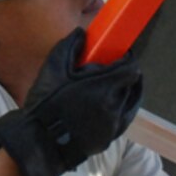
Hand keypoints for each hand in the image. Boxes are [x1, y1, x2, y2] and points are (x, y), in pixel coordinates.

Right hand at [0, 29, 142, 175]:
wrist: (42, 143)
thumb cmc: (48, 104)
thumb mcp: (54, 69)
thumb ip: (70, 46)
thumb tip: (82, 32)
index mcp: (104, 87)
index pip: (131, 69)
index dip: (128, 60)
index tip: (121, 55)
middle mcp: (115, 106)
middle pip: (132, 85)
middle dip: (124, 76)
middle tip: (110, 71)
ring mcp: (114, 125)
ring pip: (128, 103)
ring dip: (123, 94)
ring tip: (107, 89)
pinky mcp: (109, 138)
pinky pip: (120, 120)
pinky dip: (116, 111)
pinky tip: (100, 108)